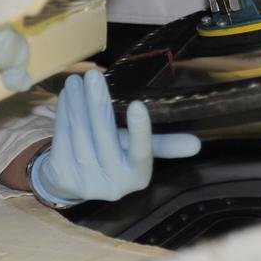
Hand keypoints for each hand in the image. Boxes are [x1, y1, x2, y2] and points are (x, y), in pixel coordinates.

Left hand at [31, 70, 201, 204]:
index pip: (142, 152)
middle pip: (105, 137)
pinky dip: (64, 114)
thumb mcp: (138, 152)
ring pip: (81, 134)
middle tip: (94, 76)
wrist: (76, 183)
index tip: (138, 104)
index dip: (140, 130)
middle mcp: (114, 184)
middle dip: (98, 103)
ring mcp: (86, 182)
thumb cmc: (116, 158)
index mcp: (138, 176)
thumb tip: (197, 145)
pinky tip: (67, 96)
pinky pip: (63, 138)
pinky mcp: (63, 176)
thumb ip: (163, 144)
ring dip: (77, 104)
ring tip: (77, 80)